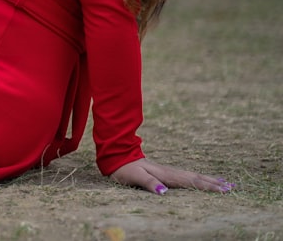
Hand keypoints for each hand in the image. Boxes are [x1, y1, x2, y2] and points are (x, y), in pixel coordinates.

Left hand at [109, 158, 234, 194]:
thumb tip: (164, 192)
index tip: (223, 190)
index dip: (207, 186)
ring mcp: (169, 172)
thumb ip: (149, 184)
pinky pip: (187, 176)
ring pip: (193, 176)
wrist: (117, 157)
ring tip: (225, 183)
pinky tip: (203, 180)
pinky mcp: (166, 173)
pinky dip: (198, 178)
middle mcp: (170, 172)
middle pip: (196, 178)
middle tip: (232, 187)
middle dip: (214, 183)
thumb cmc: (125, 170)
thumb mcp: (135, 177)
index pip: (190, 182)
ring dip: (209, 180)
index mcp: (166, 175)